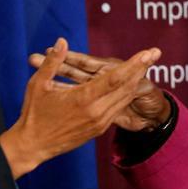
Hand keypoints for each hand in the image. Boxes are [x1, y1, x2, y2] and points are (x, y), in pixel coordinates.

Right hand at [0, 38, 160, 176]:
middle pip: (126, 86)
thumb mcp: (38, 85)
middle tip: (155, 53)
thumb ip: (53, 62)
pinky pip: (116, 107)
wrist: (33, 146)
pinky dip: (124, 94)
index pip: (115, 78)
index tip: (148, 52)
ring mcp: (100, 122)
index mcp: (83, 99)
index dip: (133, 64)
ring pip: (123, 97)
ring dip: (135, 80)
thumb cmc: (33, 114)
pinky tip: (131, 83)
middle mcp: (96, 111)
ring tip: (146, 64)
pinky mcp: (99, 129)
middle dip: (141, 68)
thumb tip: (62, 42)